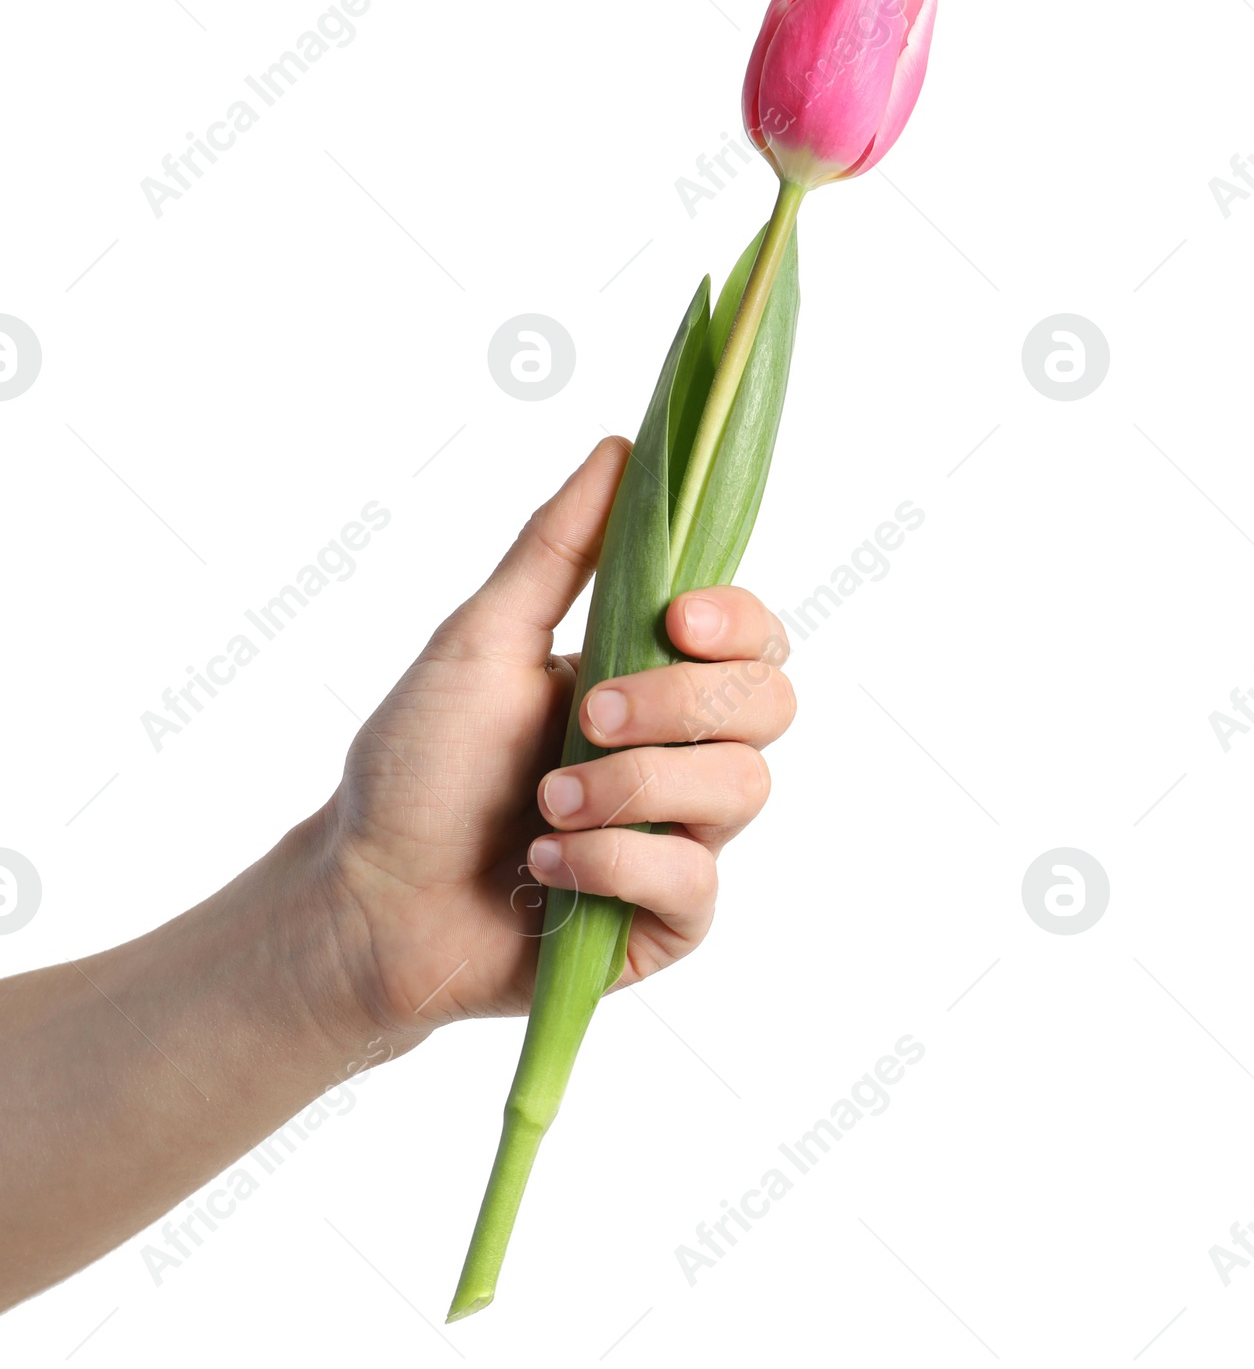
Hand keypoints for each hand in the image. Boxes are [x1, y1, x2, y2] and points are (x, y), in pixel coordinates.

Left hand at [319, 438, 795, 1044]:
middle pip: (770, 706)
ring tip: (545, 804)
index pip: (757, 640)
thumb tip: (621, 447)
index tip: (674, 621)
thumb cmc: (418, 767)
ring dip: (632, 789)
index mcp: (652, 682)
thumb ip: (559, 547)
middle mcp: (682, 756)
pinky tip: (547, 865)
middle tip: (586, 719)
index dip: (739, 623)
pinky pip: (696, 880)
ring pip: (743, 790)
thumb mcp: (482, 640)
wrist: (368, 898)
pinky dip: (613, 863)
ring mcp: (683, 839)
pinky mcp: (668, 921)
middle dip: (677, 706)